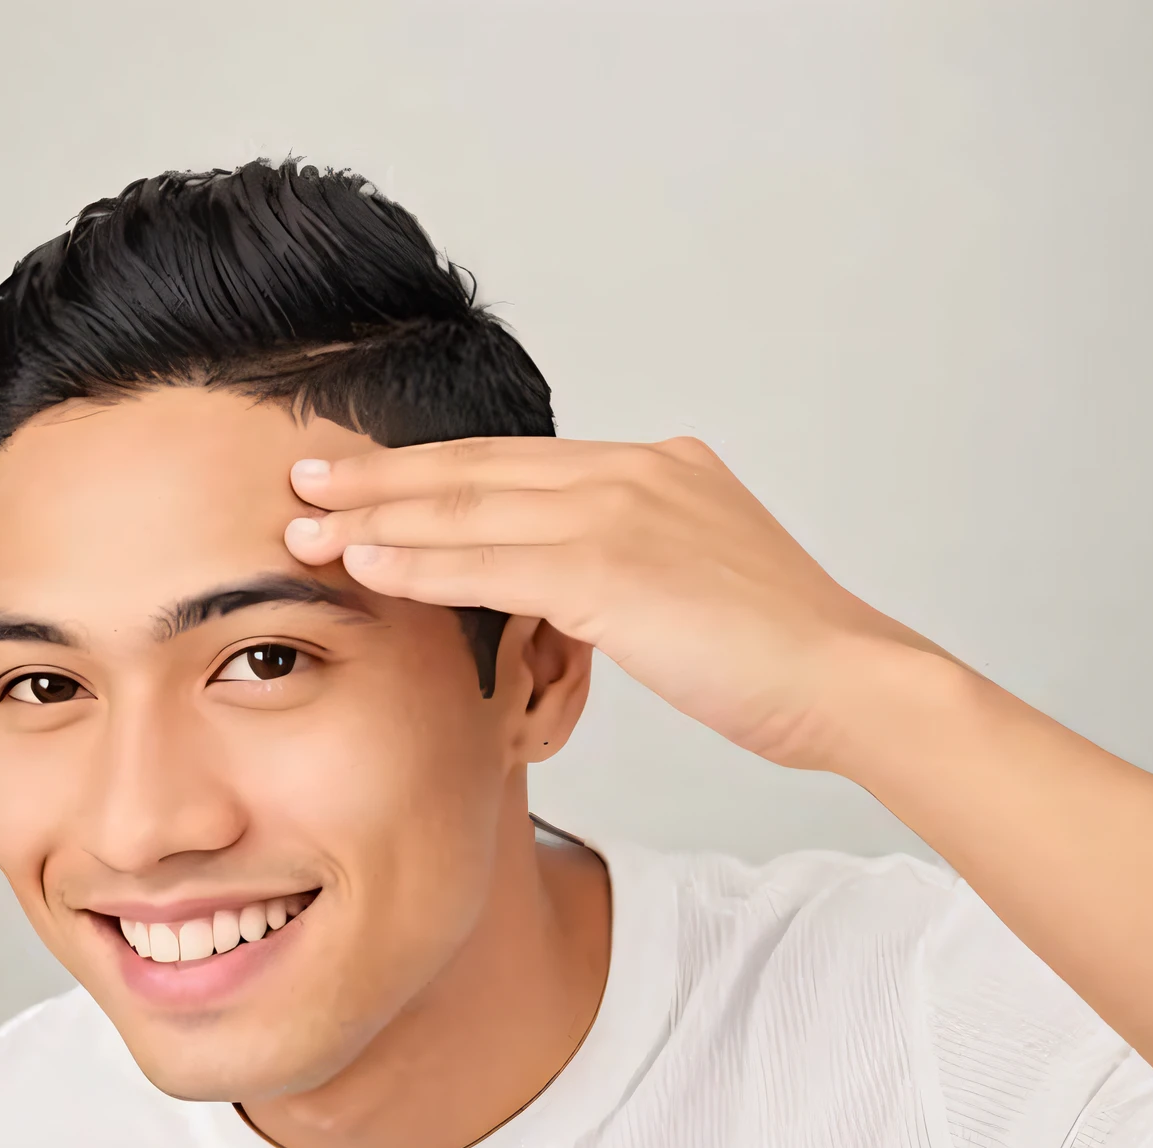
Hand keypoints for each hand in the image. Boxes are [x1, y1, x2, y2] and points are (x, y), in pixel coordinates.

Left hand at [283, 436, 950, 770]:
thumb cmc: (779, 655)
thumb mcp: (695, 582)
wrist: (848, 681)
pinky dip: (422, 562)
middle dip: (381, 476)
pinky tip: (367, 566)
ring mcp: (626, 513)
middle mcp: (635, 471)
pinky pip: (494, 563)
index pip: (516, 462)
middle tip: (304, 478)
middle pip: (479, 469)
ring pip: (474, 509)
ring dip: (379, 518)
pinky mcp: (616, 569)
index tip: (365, 474)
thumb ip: (631, 560)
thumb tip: (570, 581)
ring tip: (305, 527)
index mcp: (656, 466)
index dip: (431, 467)